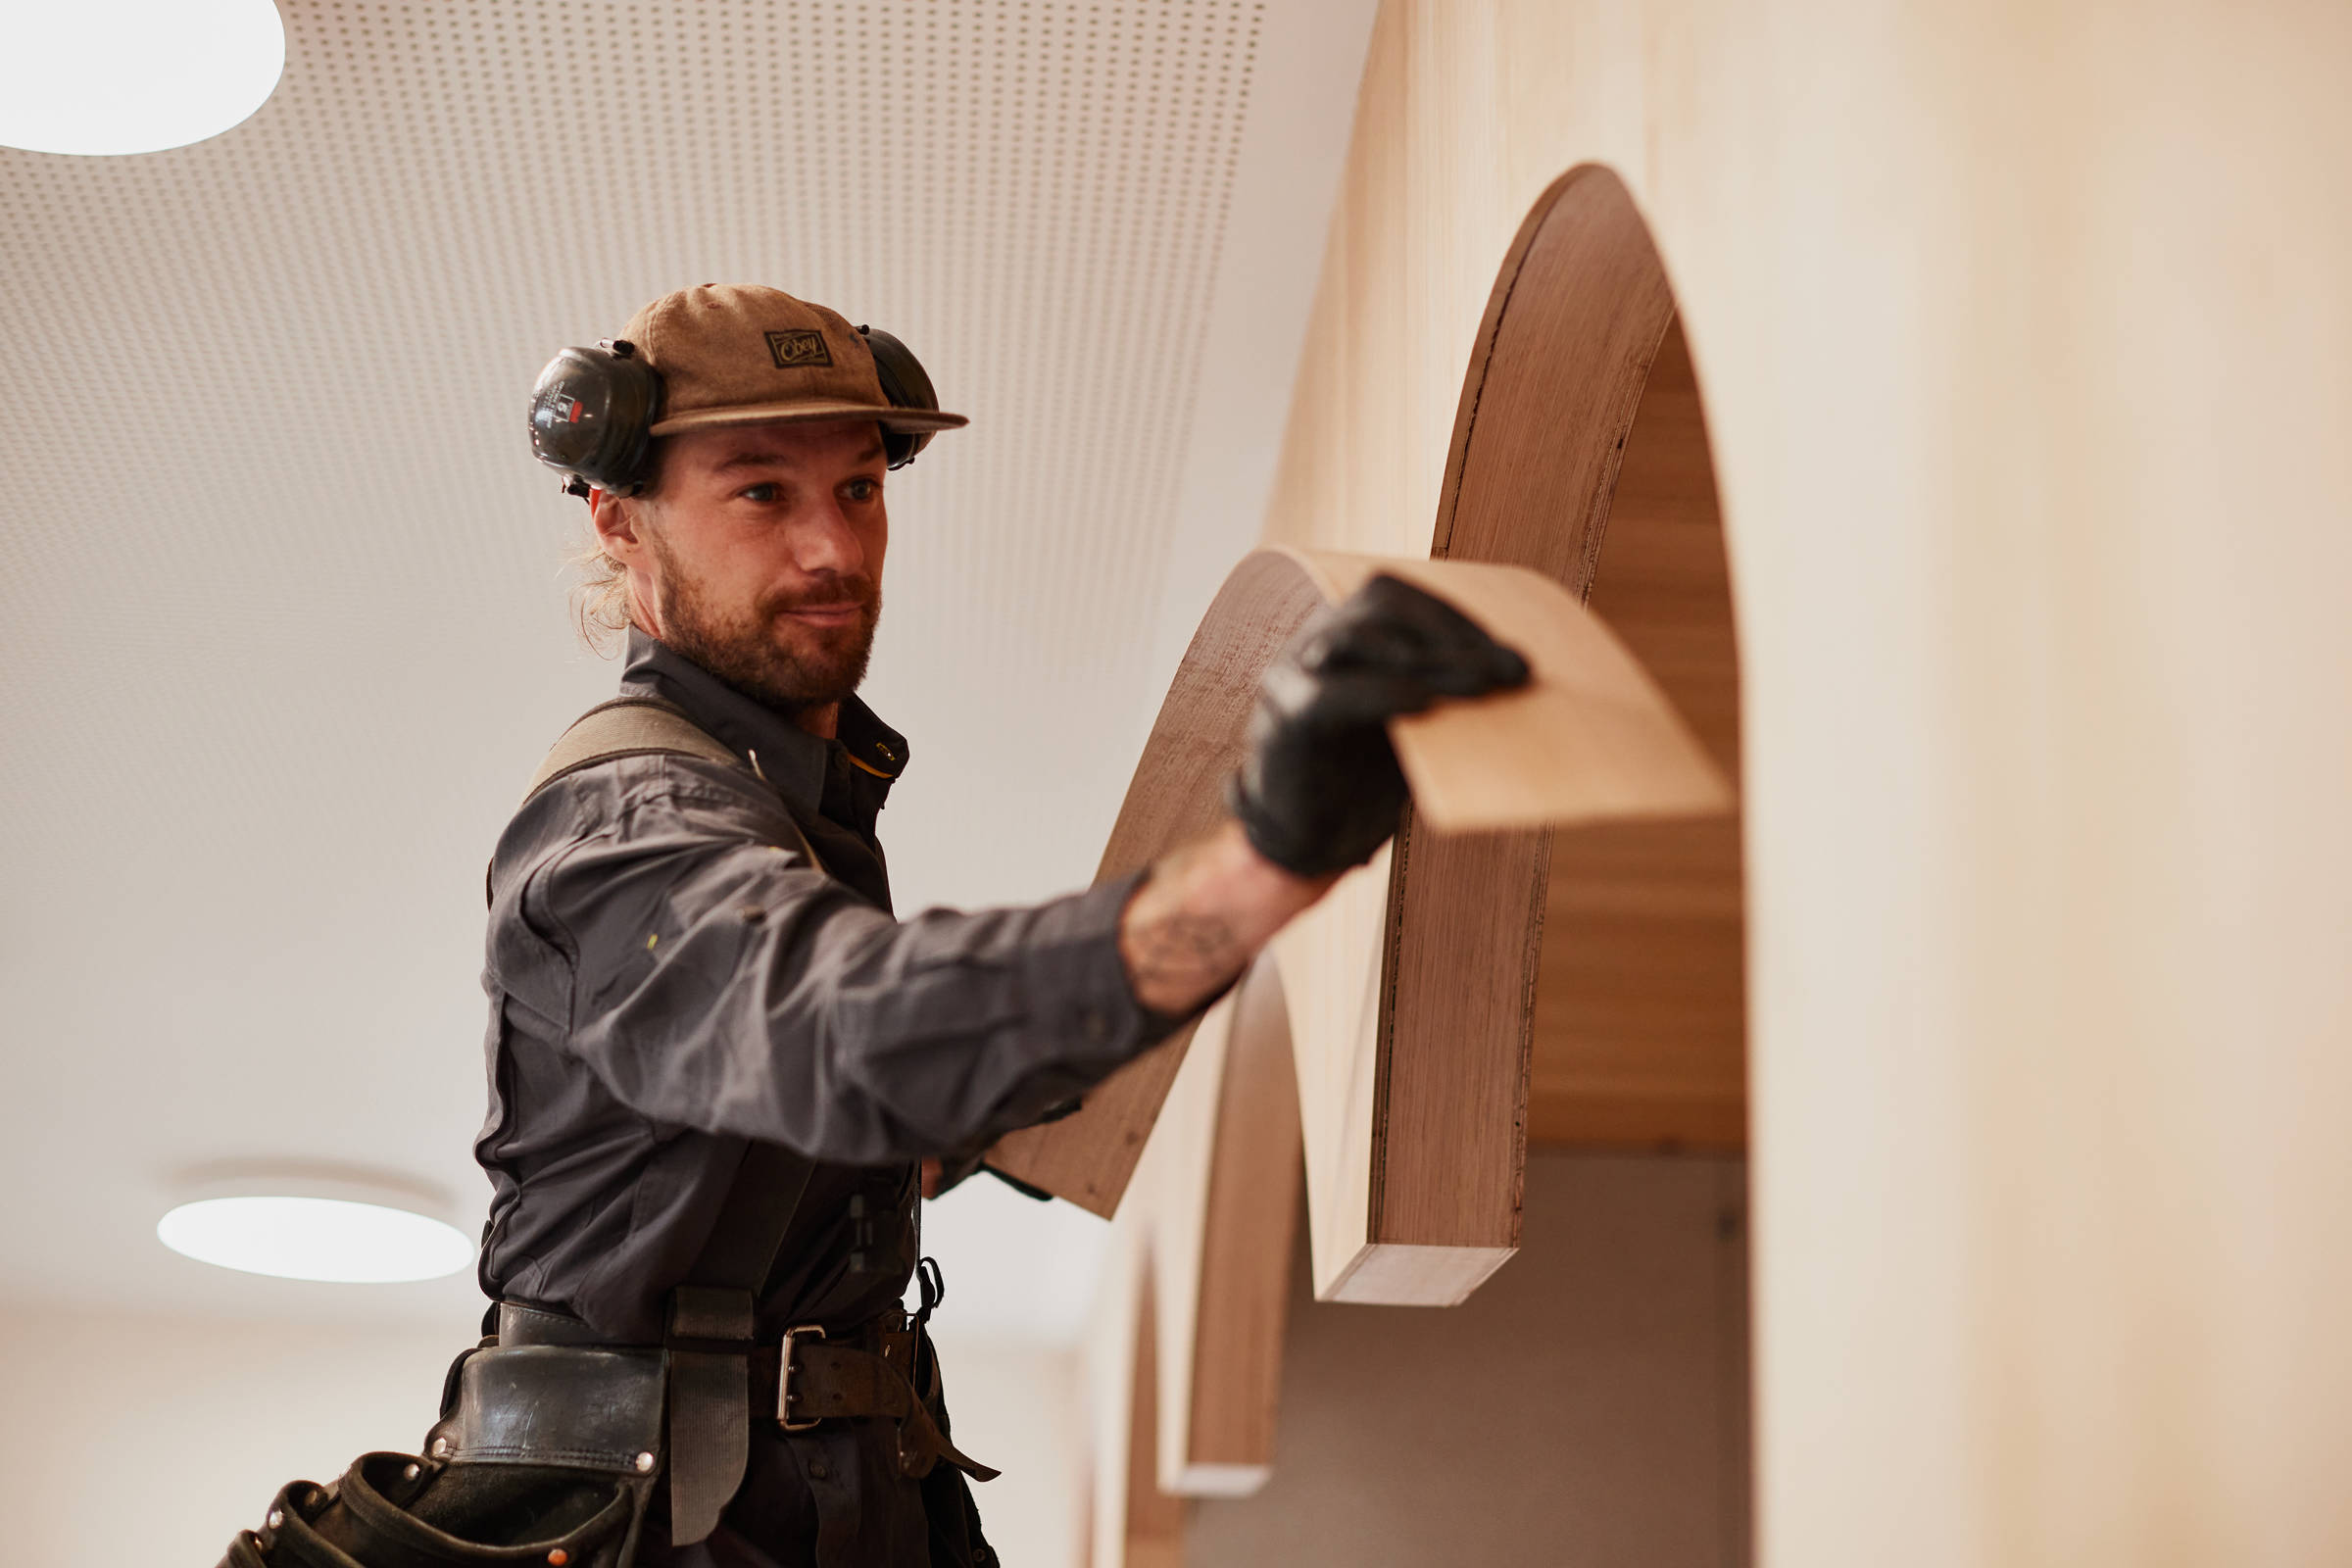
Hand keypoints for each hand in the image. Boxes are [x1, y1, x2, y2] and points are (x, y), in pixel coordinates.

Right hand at [1227, 574, 1529, 876]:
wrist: (1310, 839)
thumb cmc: (1368, 778)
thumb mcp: (1415, 726)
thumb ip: (1446, 694)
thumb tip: (1518, 676)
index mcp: (1345, 633)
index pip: (1396, 597)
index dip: (1455, 618)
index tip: (1511, 655)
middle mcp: (1315, 642)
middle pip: (1380, 607)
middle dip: (1453, 637)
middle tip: (1515, 670)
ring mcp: (1292, 676)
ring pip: (1355, 640)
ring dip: (1427, 660)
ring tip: (1481, 685)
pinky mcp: (1287, 721)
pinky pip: (1331, 694)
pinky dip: (1380, 693)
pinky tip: (1423, 704)